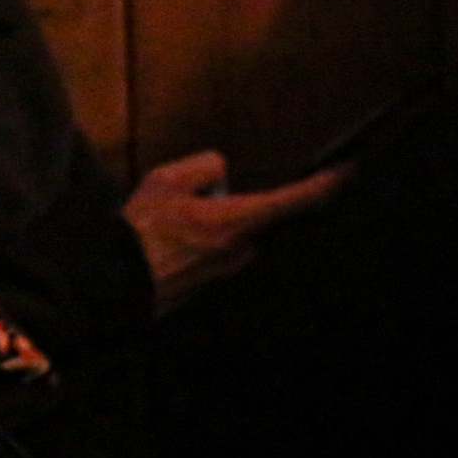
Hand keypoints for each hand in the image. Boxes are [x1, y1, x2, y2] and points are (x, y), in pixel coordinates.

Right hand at [121, 149, 349, 306]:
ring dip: (211, 229)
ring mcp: (224, 273)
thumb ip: (204, 169)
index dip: (322, 186)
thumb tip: (220, 177)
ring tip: (167, 228)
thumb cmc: (140, 231)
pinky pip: (212, 256)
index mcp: (235, 220)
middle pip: (254, 218)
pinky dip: (196, 248)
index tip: (347, 173)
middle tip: (189, 204)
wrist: (110, 284)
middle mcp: (240, 250)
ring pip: (231, 238)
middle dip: (233, 206)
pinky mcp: (207, 288)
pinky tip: (163, 247)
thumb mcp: (167, 180)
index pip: (292, 200)